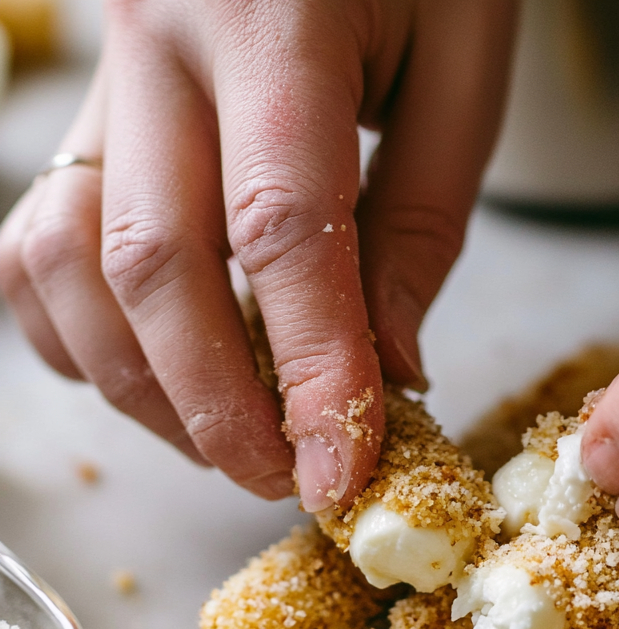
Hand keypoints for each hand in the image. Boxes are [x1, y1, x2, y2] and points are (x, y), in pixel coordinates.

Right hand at [0, 0, 515, 509]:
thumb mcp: (463, 68)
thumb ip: (421, 223)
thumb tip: (389, 368)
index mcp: (274, 13)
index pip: (281, 229)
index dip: (313, 369)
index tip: (340, 470)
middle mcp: (158, 40)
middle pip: (155, 265)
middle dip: (221, 406)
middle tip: (287, 479)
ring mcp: (103, 76)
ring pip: (69, 266)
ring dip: (147, 387)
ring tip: (234, 444)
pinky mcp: (86, 110)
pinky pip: (32, 243)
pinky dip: (81, 335)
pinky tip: (153, 373)